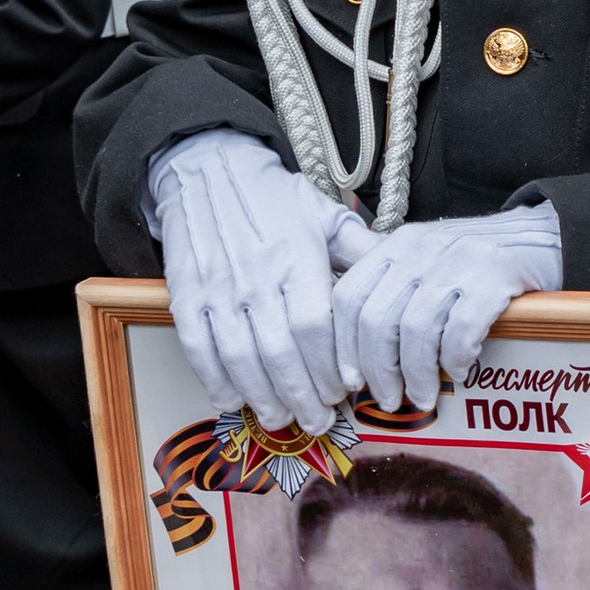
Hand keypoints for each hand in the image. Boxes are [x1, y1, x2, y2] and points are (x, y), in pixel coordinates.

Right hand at [148, 131, 369, 433]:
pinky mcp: (186, 294)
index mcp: (298, 258)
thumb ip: (362, 252)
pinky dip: (214, 379)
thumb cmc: (274, 197)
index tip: (344, 391)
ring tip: (282, 418)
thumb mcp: (326, 215)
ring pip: (240, 357)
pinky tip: (233, 400)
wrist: (209, 168)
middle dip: (302, 395)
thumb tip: (403, 276)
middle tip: (318, 421)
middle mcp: (257, 276)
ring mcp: (218, 288)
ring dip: (262, 396)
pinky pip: (199, 347)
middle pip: (280, 352)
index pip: (315, 327)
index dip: (329, 367)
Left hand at [333, 202, 563, 411]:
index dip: (343, 346)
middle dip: (379, 371)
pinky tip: (459, 371)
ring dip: (417, 375)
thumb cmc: (477, 261)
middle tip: (390, 400)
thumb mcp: (426, 260)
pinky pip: (461, 330)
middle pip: (378, 320)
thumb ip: (394, 291)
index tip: (351, 381)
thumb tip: (360, 356)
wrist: (541, 235)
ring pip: (416, 330)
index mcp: (396, 245)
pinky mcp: (494, 274)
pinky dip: (454, 359)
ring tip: (425, 397)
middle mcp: (420, 248)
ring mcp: (457, 260)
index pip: (349, 296)